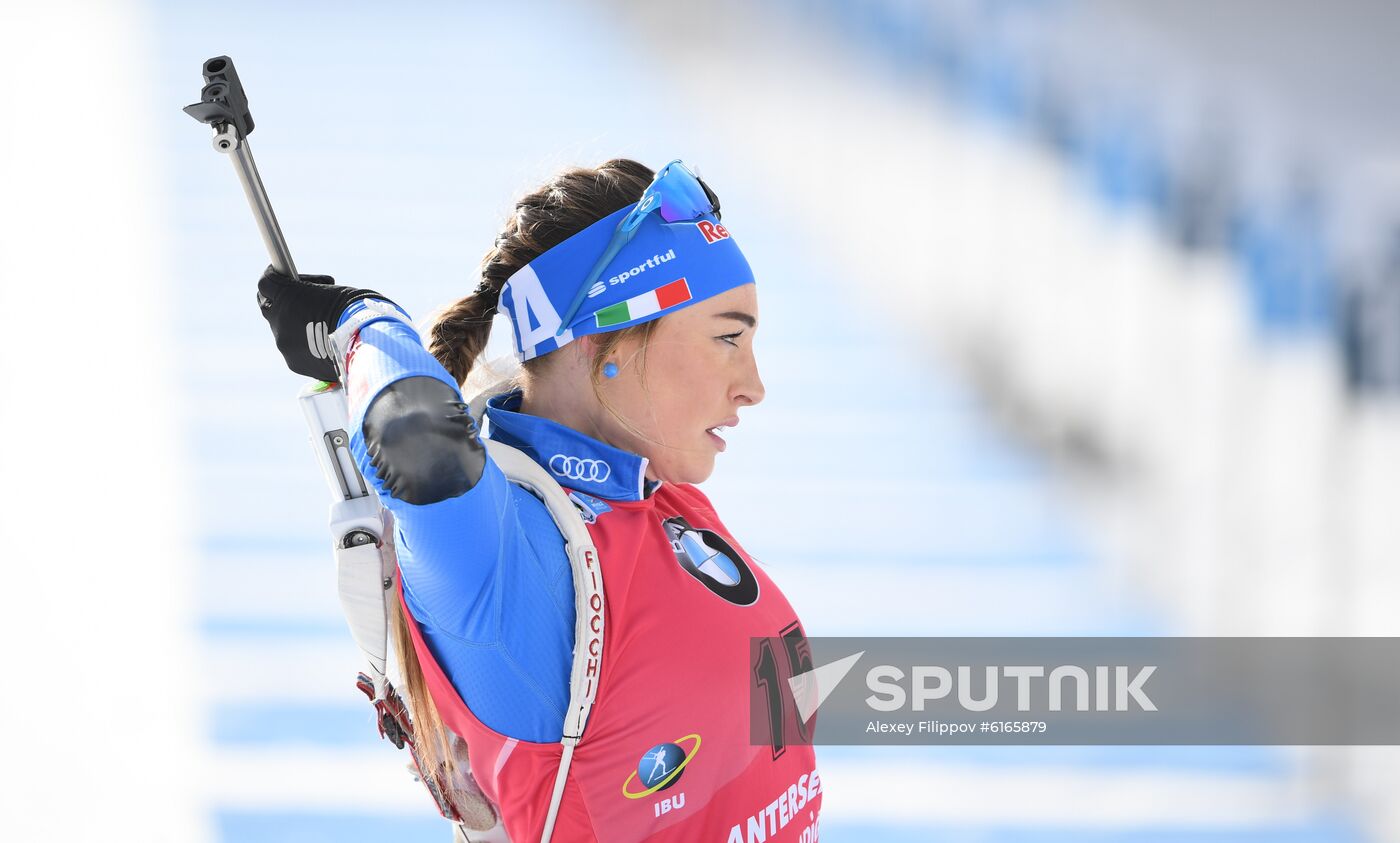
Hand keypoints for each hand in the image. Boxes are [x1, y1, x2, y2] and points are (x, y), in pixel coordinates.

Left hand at [256, 267, 385, 380]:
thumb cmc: (353, 309)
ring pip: (283, 331)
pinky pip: (294, 349)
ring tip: (323, 325)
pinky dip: (305, 345)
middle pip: (270, 308)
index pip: (266, 283)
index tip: (287, 276)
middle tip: (305, 300)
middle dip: (285, 303)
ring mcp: (284, 345)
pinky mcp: (294, 363)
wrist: (366, 342)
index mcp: (286, 297)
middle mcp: (279, 321)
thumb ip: (309, 293)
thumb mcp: (330, 290)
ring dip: (296, 325)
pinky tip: (325, 342)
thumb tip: (306, 296)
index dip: (276, 277)